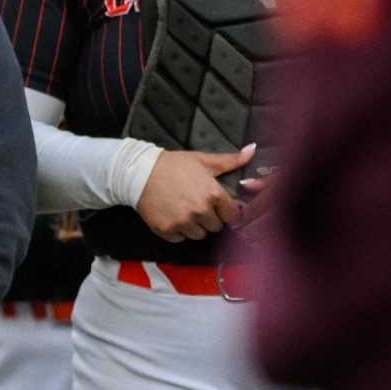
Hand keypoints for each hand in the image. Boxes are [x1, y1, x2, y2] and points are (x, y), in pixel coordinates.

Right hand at [135, 145, 252, 241]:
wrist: (138, 172)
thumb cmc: (173, 165)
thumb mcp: (202, 160)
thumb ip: (230, 160)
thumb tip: (252, 150)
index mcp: (213, 194)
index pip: (233, 216)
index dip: (226, 211)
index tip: (216, 206)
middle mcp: (200, 211)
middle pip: (215, 227)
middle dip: (209, 218)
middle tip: (196, 205)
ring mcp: (182, 222)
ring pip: (199, 235)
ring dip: (194, 226)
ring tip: (183, 211)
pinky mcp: (166, 230)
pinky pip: (180, 239)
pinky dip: (177, 231)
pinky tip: (171, 216)